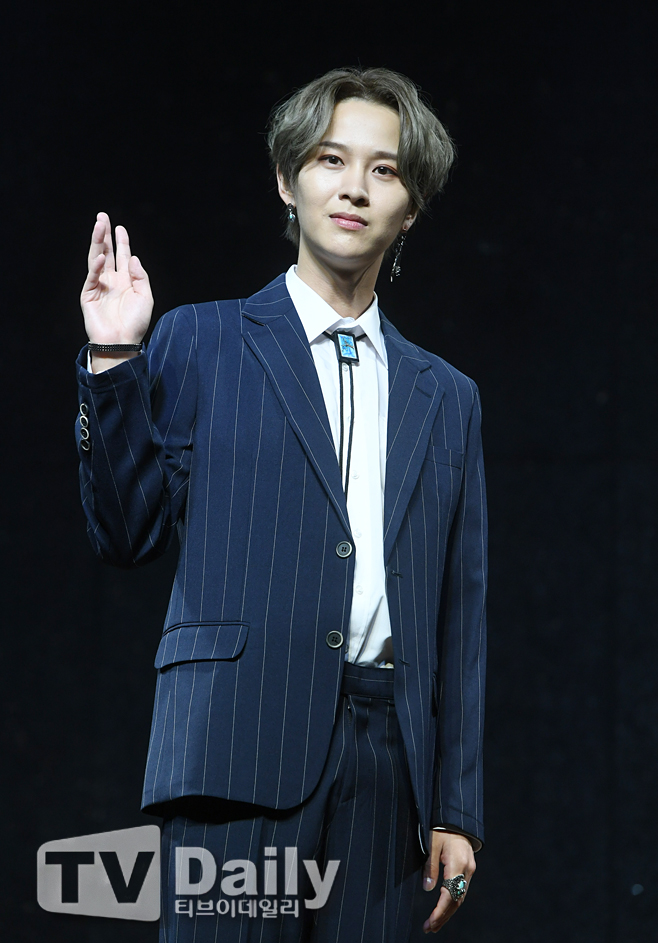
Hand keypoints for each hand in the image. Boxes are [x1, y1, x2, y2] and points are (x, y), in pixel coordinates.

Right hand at [80, 212, 152, 347]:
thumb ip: (141, 277)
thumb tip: (132, 257)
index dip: (122, 242)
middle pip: (107, 253)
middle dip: (105, 235)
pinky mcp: (88, 295)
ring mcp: (99, 286)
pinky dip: (95, 267)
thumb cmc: (135, 323)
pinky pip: (92, 277)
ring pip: (97, 259)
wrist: (122, 342)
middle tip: (102, 217)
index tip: (120, 227)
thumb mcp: (146, 297)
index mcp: (126, 281)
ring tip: (98, 226)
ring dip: (98, 243)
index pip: (122, 256)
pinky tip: (100, 257)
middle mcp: (111, 281)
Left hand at [422, 831, 474, 933]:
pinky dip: (452, 902)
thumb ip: (430, 866)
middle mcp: (467, 870)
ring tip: (434, 924)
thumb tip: (427, 888)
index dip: (440, 911)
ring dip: (447, 912)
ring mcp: (469, 870)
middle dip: (443, 916)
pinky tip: (444, 910)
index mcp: (458, 863)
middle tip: (429, 928)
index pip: (450, 895)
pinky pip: (461, 890)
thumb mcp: (432, 844)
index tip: (430, 923)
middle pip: (456, 900)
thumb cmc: (442, 829)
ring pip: (460, 897)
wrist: (457, 819)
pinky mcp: (468, 869)